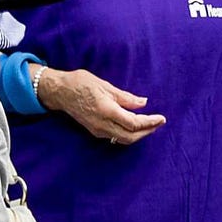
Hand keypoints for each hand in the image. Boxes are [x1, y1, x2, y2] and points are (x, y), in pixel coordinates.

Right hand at [37, 66, 163, 145]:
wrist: (59, 91)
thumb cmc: (80, 83)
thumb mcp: (105, 85)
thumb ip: (125, 97)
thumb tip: (143, 103)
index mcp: (107, 110)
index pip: (134, 123)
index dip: (150, 122)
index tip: (161, 118)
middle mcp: (102, 124)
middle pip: (131, 136)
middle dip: (147, 131)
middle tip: (158, 123)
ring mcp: (97, 129)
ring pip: (123, 139)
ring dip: (138, 135)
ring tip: (149, 126)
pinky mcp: (94, 130)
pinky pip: (115, 137)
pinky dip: (128, 134)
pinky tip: (133, 126)